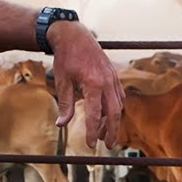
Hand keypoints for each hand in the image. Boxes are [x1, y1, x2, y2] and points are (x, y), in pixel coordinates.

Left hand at [46, 21, 123, 147]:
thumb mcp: (62, 81)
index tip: (90, 144)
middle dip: (111, 131)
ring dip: (113, 121)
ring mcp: (113, 78)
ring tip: (105, 133)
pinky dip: (115, 107)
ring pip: (118, 105)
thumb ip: (65, 104)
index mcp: (93, 84)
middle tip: (106, 145)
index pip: (96, 115)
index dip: (93, 131)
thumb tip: (62, 124)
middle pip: (114, 113)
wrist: (75, 35)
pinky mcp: (114, 75)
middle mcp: (107, 82)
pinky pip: (119, 95)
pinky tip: (109, 114)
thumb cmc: (66, 57)